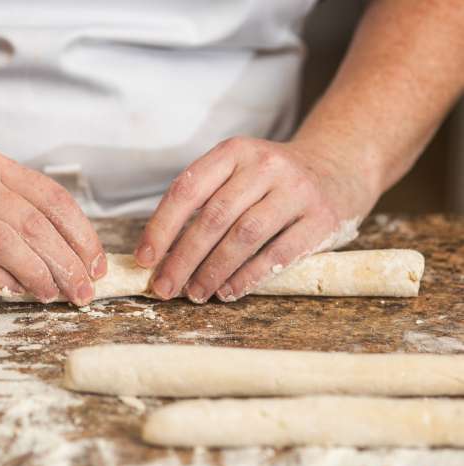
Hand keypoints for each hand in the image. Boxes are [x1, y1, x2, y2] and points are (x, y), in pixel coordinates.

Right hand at [0, 146, 106, 304]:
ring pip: (3, 242)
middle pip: (34, 225)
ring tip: (54, 295)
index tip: (97, 265)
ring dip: (36, 274)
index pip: (53, 200)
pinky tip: (14, 291)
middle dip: (67, 263)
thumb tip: (65, 253)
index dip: (82, 236)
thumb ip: (17, 206)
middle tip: (83, 292)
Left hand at [134, 137, 380, 302]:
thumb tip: (162, 255)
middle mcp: (265, 165)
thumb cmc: (271, 182)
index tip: (145, 259)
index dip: (161, 227)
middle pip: (213, 217)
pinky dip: (248, 277)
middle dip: (183, 258)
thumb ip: (205, 203)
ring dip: (213, 270)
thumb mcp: (238, 173)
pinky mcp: (321, 217)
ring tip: (195, 293)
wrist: (339, 167)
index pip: (187, 189)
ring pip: (244, 235)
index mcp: (234, 152)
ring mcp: (296, 189)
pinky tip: (229, 292)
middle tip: (165, 288)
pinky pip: (278, 253)